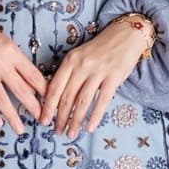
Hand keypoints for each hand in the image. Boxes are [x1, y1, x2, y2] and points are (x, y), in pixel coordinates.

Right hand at [0, 10, 48, 133]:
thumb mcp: (7, 45)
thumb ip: (19, 65)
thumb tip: (33, 89)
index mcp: (12, 52)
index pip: (33, 75)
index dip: (44, 90)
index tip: (51, 103)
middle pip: (20, 89)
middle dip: (33, 107)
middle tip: (42, 121)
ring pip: (1, 99)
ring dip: (12, 116)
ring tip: (20, 130)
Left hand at [40, 19, 148, 137]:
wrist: (126, 34)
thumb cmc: (101, 48)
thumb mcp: (80, 56)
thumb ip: (69, 73)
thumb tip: (57, 98)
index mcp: (70, 60)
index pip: (54, 87)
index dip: (47, 106)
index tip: (42, 120)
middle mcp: (81, 65)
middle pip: (66, 97)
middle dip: (60, 118)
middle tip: (57, 132)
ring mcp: (98, 71)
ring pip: (82, 101)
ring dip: (75, 120)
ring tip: (71, 133)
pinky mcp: (114, 77)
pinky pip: (102, 100)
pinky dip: (95, 116)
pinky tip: (90, 128)